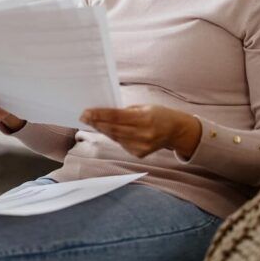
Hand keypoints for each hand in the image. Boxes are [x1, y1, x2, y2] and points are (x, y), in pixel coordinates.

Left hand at [80, 105, 200, 158]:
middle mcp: (143, 134)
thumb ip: (126, 111)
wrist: (176, 131)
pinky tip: (105, 130)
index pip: (117, 117)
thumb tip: (104, 113)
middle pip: (114, 128)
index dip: (100, 115)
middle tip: (83, 117)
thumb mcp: (144, 107)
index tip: (87, 112)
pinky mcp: (140, 154)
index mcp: (145, 118)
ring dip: (101, 129)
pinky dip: (112, 136)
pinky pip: (121, 144)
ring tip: (90, 122)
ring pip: (115, 137)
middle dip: (96, 122)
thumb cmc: (159, 115)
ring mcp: (141, 146)